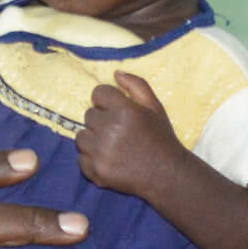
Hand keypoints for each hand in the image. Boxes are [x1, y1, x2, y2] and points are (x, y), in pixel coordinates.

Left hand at [77, 70, 187, 197]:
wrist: (167, 176)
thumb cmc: (160, 138)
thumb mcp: (155, 107)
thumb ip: (136, 85)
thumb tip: (115, 73)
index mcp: (124, 110)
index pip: (97, 93)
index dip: (107, 102)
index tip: (117, 112)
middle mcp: (110, 129)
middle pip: (88, 115)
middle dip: (101, 122)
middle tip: (120, 133)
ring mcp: (101, 152)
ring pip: (81, 137)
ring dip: (93, 141)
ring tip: (114, 148)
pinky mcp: (96, 171)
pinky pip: (81, 159)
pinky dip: (93, 161)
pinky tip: (111, 162)